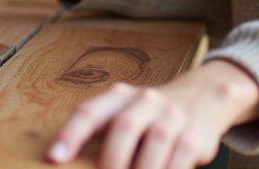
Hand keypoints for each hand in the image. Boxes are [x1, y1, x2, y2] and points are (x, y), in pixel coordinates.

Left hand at [47, 60, 258, 168]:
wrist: (204, 96)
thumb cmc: (151, 115)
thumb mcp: (124, 113)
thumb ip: (101, 134)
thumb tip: (66, 162)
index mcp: (119, 97)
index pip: (90, 112)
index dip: (71, 134)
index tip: (55, 157)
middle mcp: (146, 101)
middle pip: (125, 125)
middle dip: (112, 159)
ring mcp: (173, 116)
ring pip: (157, 142)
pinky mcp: (195, 135)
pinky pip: (181, 157)